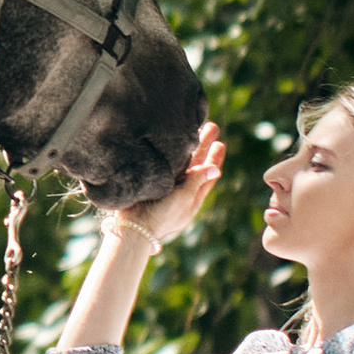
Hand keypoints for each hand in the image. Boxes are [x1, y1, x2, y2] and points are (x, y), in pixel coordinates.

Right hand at [111, 120, 223, 253]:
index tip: (220, 143)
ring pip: (181, 163)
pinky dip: (171, 154)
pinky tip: (170, 143)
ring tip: (193, 129)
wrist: (133, 226)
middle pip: (195, 165)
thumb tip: (216, 169)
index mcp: (191, 197)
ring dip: (188, 147)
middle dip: (203, 146)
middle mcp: (179, 190)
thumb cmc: (162, 215)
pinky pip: (166, 165)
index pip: (207, 175)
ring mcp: (165, 186)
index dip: (214, 159)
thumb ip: (198, 181)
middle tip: (211, 126)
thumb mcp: (184, 198)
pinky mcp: (151, 183)